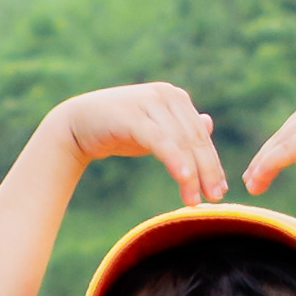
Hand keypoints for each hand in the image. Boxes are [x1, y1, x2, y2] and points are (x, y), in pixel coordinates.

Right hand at [52, 85, 224, 202]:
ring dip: (192, 174)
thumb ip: (179, 128)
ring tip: (195, 200)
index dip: (213, 163)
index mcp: (176, 98)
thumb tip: (208, 123)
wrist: (77, 124)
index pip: (201, 135)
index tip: (219, 190)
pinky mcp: (134, 116)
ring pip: (181, 142)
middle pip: (195, 139)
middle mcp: (167, 95)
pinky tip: (185, 180)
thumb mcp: (154, 128)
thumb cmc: (118, 128)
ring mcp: (150, 102)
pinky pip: (162, 142)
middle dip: (207, 171)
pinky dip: (176, 161)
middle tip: (214, 197)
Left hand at [246, 88, 295, 193]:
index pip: (293, 126)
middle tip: (250, 179)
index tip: (259, 168)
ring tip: (252, 185)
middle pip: (285, 132)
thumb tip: (291, 155)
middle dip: (265, 157)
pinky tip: (259, 181)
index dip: (274, 148)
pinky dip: (269, 167)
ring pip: (282, 142)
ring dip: (262, 165)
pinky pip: (286, 151)